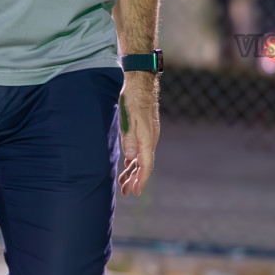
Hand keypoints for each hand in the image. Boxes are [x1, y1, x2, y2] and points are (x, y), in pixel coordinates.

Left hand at [118, 72, 159, 196]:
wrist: (140, 82)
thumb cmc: (133, 99)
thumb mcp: (128, 118)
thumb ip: (129, 138)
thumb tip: (131, 158)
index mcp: (147, 138)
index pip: (146, 164)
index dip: (141, 179)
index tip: (135, 192)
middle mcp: (150, 139)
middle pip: (144, 164)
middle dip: (135, 179)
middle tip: (125, 192)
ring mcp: (149, 135)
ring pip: (142, 158)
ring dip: (133, 171)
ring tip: (123, 183)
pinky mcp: (145, 131)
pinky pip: (140, 150)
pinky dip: (134, 160)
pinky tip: (127, 164)